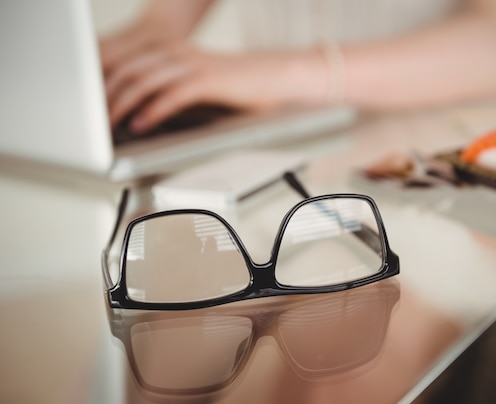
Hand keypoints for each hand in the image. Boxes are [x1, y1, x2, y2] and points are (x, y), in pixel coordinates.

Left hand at [105, 42, 325, 133]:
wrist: (275, 78)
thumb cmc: (234, 88)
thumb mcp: (193, 88)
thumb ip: (165, 94)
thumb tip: (135, 115)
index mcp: (169, 51)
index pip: (124, 64)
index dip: (101, 86)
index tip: (88, 109)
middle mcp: (177, 52)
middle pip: (127, 71)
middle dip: (104, 98)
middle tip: (90, 123)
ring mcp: (192, 64)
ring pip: (144, 82)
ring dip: (122, 105)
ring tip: (109, 127)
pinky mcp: (208, 79)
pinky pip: (171, 94)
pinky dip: (152, 111)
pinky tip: (140, 126)